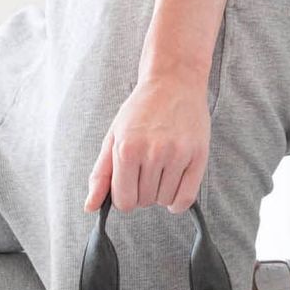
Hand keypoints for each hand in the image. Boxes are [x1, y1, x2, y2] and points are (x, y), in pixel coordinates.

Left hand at [85, 70, 212, 213]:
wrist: (174, 81)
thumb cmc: (141, 110)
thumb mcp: (113, 137)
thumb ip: (101, 174)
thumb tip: (90, 207)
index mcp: (127, 149)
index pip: (123, 201)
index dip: (124, 197)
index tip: (128, 184)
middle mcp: (153, 153)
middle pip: (144, 201)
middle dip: (142, 192)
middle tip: (145, 170)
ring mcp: (178, 154)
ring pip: (164, 200)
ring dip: (160, 193)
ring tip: (161, 169)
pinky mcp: (199, 155)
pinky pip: (186, 197)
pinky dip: (178, 201)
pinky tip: (174, 186)